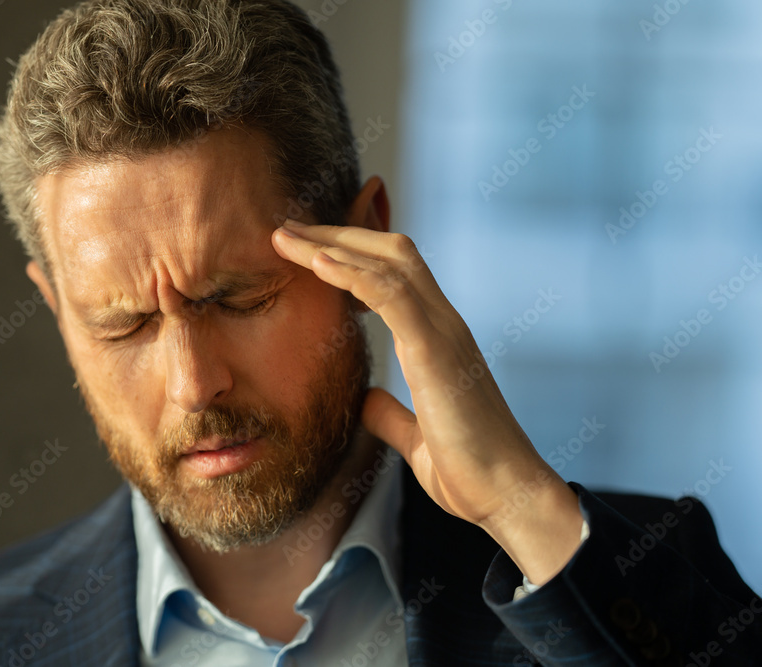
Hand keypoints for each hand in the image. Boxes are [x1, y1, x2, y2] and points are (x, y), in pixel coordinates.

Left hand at [271, 212, 582, 583]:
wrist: (507, 497)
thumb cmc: (469, 470)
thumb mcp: (416, 436)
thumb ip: (391, 414)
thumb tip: (366, 400)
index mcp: (437, 339)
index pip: (394, 274)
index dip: (349, 254)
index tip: (303, 250)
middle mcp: (443, 323)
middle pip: (389, 252)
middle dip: (335, 234)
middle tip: (284, 230)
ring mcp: (443, 333)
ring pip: (389, 262)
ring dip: (332, 244)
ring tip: (285, 236)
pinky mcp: (436, 351)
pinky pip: (391, 295)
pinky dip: (353, 273)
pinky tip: (318, 262)